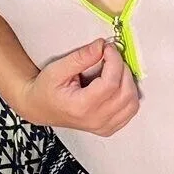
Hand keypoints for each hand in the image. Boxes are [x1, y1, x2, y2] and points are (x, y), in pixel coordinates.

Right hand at [16, 38, 140, 135]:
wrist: (40, 108)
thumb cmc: (45, 90)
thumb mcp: (57, 69)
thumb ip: (81, 57)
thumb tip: (101, 45)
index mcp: (81, 107)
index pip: (110, 84)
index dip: (114, 61)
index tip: (108, 48)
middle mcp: (95, 120)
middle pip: (125, 93)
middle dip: (122, 69)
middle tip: (110, 56)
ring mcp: (103, 127)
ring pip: (132, 103)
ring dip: (129, 82)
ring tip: (114, 70)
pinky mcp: (108, 128)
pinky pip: (130, 111)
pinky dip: (129, 95)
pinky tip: (117, 85)